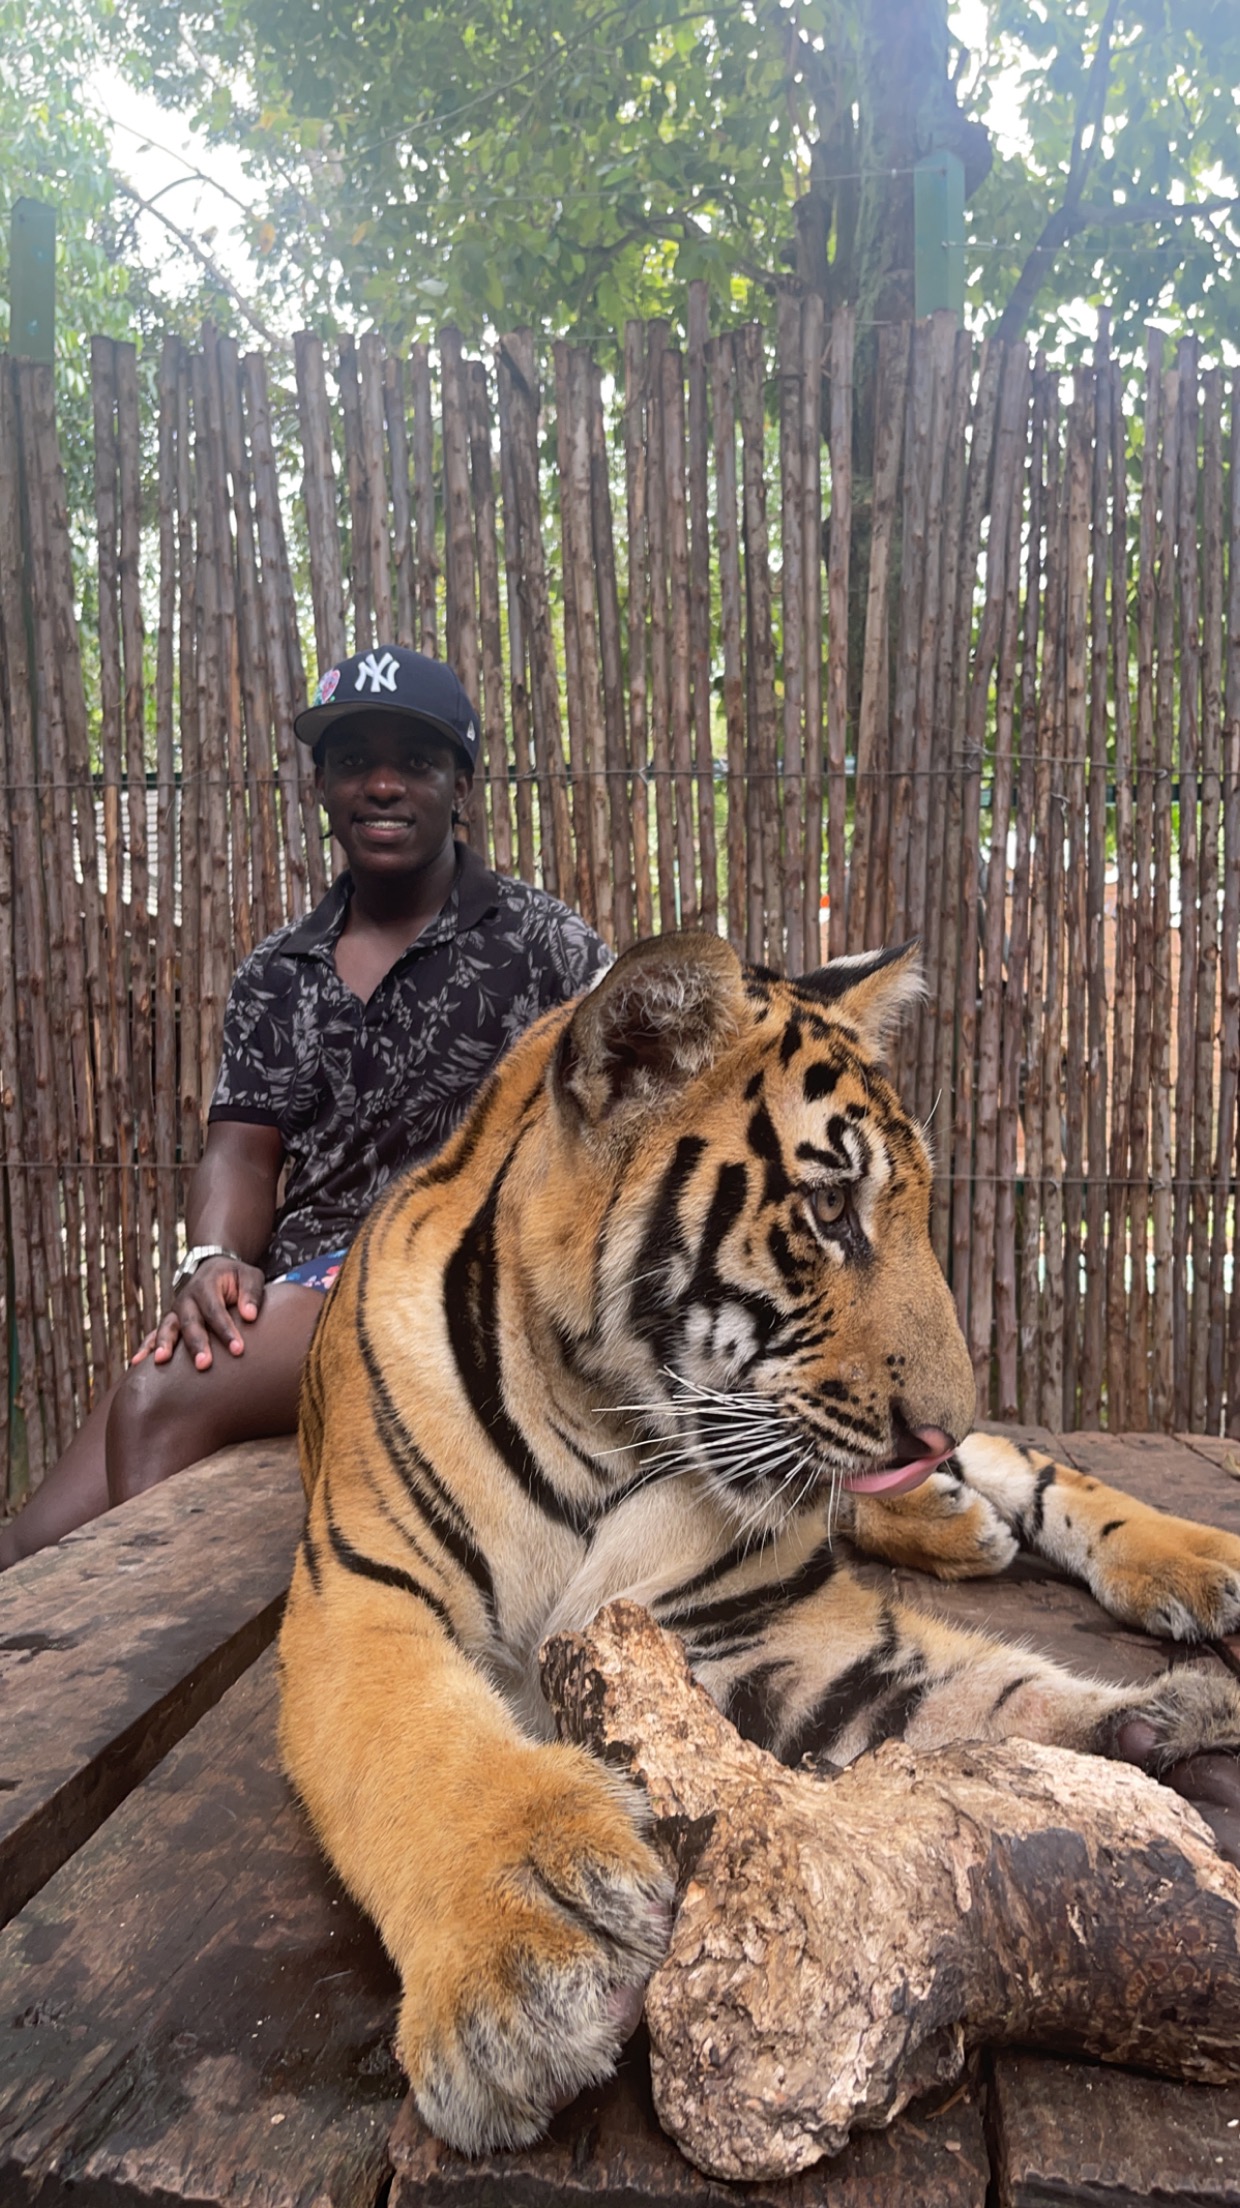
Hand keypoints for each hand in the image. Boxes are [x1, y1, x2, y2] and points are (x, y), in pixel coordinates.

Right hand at [130, 1256, 266, 1371]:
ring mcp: (175, 1311)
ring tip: (161, 1361)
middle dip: (196, 1343)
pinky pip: (154, 1335)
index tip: (238, 1349)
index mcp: (206, 1286)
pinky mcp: (170, 1322)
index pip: (215, 1310)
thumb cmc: (236, 1277)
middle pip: (190, 1322)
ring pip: (167, 1328)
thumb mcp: (249, 1276)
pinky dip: (145, 1347)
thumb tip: (249, 1316)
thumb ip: (251, 1293)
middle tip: (204, 1364)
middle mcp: (186, 1299)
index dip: (226, 1330)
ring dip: (164, 1345)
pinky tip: (136, 1363)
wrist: (214, 1269)